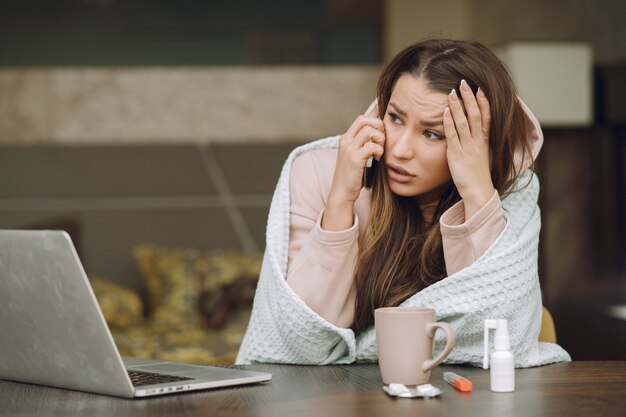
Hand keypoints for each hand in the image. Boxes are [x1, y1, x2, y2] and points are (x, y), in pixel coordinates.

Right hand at [322, 104, 384, 229]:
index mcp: (346, 138)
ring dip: (380, 139)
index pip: (361, 118)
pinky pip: (372, 146)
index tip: (385, 116)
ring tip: (380, 151)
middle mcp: (345, 141)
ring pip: (370, 131)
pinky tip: (377, 159)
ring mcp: (349, 149)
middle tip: (382, 141)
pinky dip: (379, 151)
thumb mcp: (356, 156)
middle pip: (365, 120)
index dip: (375, 114)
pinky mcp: (355, 159)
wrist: (342, 192)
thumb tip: (379, 134)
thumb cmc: (352, 175)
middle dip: (378, 127)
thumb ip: (364, 144)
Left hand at [443, 80, 493, 217]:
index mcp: (484, 141)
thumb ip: (476, 142)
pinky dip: (450, 123)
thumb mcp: (480, 155)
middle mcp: (477, 141)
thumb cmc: (477, 175)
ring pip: (464, 122)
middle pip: (475, 115)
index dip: (483, 102)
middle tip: (464, 83)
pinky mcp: (457, 155)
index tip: (479, 88)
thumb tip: (472, 132)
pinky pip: (453, 136)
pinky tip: (446, 112)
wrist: (478, 192)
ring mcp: (468, 147)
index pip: (486, 117)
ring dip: (458, 106)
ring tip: (452, 92)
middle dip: (469, 98)